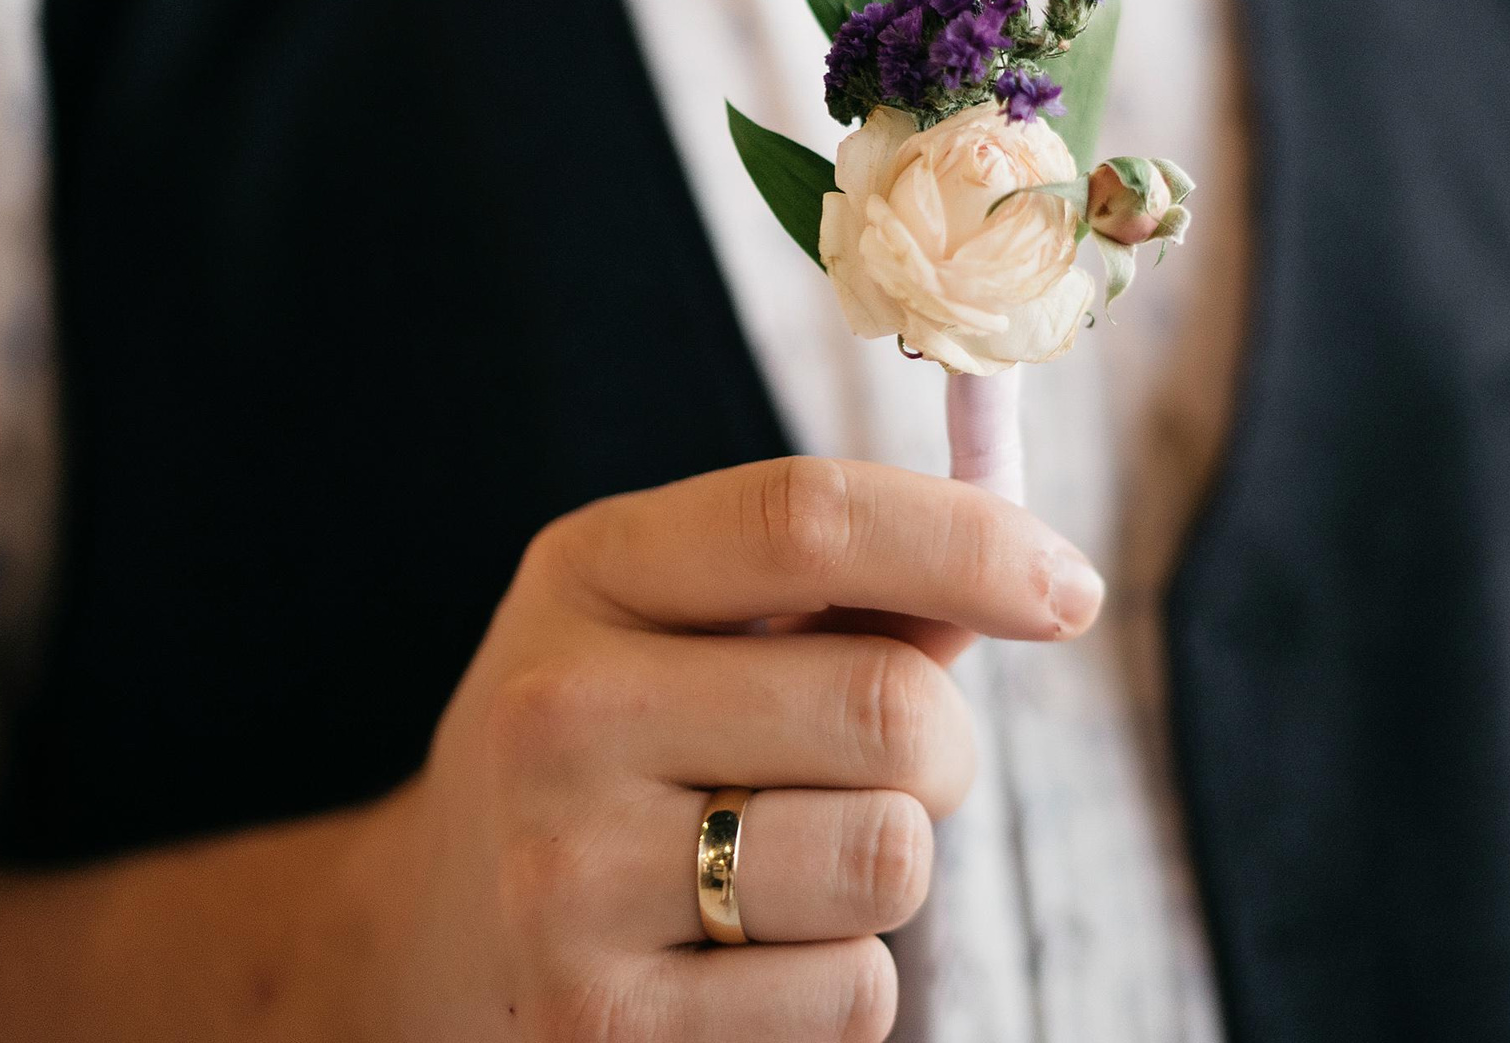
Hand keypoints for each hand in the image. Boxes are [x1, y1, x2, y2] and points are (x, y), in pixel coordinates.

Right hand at [330, 455, 1105, 1041]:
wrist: (439, 931)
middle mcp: (558, 713)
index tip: (1070, 590)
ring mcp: (567, 878)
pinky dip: (844, 978)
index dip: (968, 540)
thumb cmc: (626, 747)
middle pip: (887, 706)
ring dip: (892, 862)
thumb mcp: (687, 623)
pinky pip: (853, 992)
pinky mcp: (604, 1027)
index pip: (805, 517)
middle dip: (942, 746)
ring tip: (794, 860)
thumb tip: (1027, 575)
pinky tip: (745, 956)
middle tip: (891, 769)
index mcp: (589, 572)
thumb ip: (848, 592)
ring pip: (889, 856)